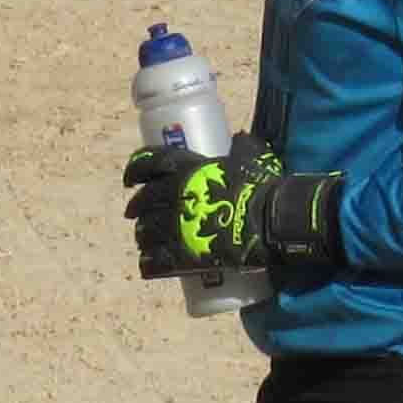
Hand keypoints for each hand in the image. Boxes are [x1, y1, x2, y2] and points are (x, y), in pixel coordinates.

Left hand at [122, 134, 334, 278]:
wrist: (272, 221)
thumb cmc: (264, 188)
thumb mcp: (252, 157)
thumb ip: (241, 146)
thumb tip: (238, 137)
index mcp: (186, 169)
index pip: (147, 164)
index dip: (134, 171)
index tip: (130, 180)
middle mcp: (173, 195)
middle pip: (142, 202)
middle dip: (136, 208)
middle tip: (136, 215)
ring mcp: (174, 226)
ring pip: (144, 232)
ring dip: (142, 236)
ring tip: (147, 241)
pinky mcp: (181, 255)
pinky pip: (153, 261)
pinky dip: (148, 263)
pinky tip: (148, 265)